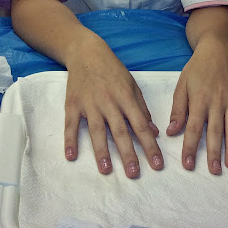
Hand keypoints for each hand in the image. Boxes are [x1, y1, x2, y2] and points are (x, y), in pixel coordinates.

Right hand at [64, 33, 162, 176]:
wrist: (87, 52)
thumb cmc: (113, 70)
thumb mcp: (132, 85)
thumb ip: (142, 109)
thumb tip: (153, 132)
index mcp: (126, 97)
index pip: (141, 125)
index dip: (150, 145)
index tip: (157, 164)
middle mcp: (109, 102)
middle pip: (120, 131)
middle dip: (128, 153)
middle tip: (134, 174)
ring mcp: (90, 103)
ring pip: (97, 130)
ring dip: (101, 151)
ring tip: (106, 170)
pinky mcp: (73, 104)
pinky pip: (71, 124)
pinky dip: (70, 140)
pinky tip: (71, 156)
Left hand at [166, 38, 227, 174]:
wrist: (216, 50)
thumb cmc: (197, 69)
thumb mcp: (182, 85)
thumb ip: (178, 109)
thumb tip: (171, 132)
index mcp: (199, 100)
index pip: (194, 128)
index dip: (191, 147)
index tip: (188, 165)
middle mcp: (217, 102)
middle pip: (215, 131)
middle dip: (214, 153)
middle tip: (213, 171)